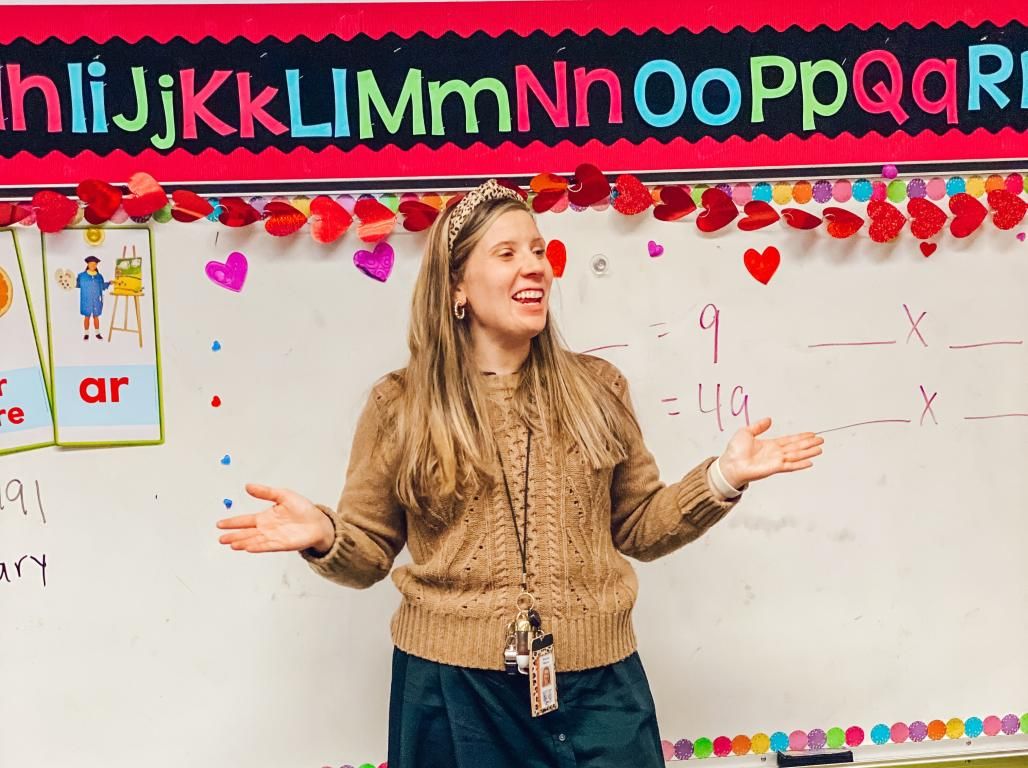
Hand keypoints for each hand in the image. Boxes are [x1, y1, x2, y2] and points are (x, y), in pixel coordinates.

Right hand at [216, 484, 333, 553]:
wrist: (318, 522)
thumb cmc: (303, 509)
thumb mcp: (283, 495)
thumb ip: (265, 492)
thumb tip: (248, 486)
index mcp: (266, 517)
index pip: (245, 520)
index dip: (232, 522)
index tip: (220, 524)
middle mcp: (267, 528)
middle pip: (246, 532)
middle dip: (233, 535)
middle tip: (220, 538)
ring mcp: (273, 537)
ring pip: (253, 540)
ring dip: (242, 542)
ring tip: (230, 544)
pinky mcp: (281, 544)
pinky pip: (266, 545)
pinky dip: (256, 546)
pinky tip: (247, 547)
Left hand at [718, 418, 823, 488]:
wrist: (730, 464)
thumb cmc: (734, 451)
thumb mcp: (746, 432)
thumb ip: (758, 426)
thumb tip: (768, 419)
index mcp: (770, 445)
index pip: (789, 440)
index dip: (801, 436)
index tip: (811, 434)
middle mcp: (775, 453)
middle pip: (796, 447)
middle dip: (809, 443)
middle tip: (821, 440)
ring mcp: (776, 461)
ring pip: (796, 455)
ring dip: (808, 452)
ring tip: (820, 449)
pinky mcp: (774, 468)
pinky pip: (790, 465)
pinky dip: (800, 464)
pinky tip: (810, 462)